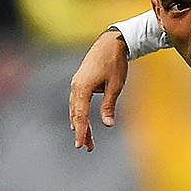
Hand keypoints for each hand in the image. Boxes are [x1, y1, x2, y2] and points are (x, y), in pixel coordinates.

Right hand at [69, 29, 128, 150]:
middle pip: (76, 114)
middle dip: (81, 131)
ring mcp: (77, 83)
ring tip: (86, 138)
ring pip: (76, 108)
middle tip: (87, 147)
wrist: (111, 42)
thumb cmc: (115, 63)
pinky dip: (79, 113)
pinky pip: (77, 101)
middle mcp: (76, 86)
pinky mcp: (80, 81)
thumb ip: (109, 106)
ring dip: (80, 123)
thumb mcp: (115, 85)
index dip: (81, 132)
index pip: (81, 115)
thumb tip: (107, 124)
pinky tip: (81, 121)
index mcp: (83, 88)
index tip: (81, 145)